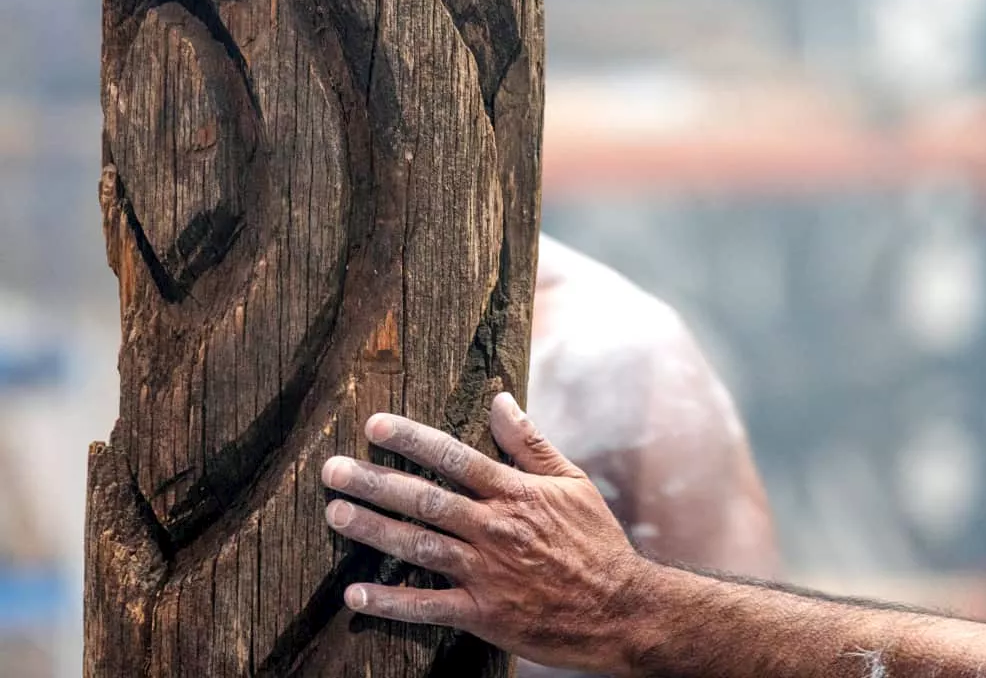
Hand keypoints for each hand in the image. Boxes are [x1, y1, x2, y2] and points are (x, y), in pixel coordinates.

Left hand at [321, 393, 649, 673]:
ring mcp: (487, 573)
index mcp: (516, 494)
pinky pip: (429, 607)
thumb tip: (501, 400)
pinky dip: (391, 602)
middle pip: (426, 499)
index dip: (413, 440)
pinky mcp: (484, 614)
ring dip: (374, 530)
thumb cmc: (597, 543)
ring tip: (336, 514)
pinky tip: (356, 595)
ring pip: (420, 546)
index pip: (456, 458)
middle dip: (375, 482)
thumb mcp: (573, 483)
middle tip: (333, 470)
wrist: (623, 610)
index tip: (375, 427)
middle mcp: (496, 529)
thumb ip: (531, 444)